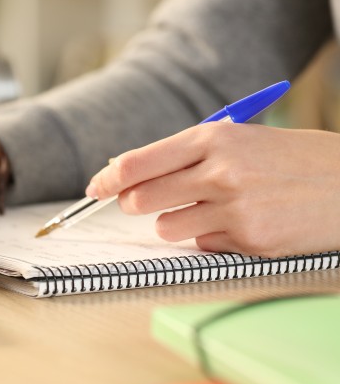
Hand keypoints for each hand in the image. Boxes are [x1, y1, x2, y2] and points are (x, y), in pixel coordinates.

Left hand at [86, 123, 339, 256]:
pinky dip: (211, 238)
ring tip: (211, 209)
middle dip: (135, 204)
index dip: (109, 178)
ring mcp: (235, 209)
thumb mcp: (239, 141)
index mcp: (215, 138)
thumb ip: (185, 155)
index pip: (139, 162)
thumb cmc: (288, 159)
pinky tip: (242, 223)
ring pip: (166, 227)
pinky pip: (202, 246)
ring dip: (177, 222)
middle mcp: (221, 172)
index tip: (96, 188)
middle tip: (146, 202)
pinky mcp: (250, 242)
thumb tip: (126, 173)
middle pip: (141, 198)